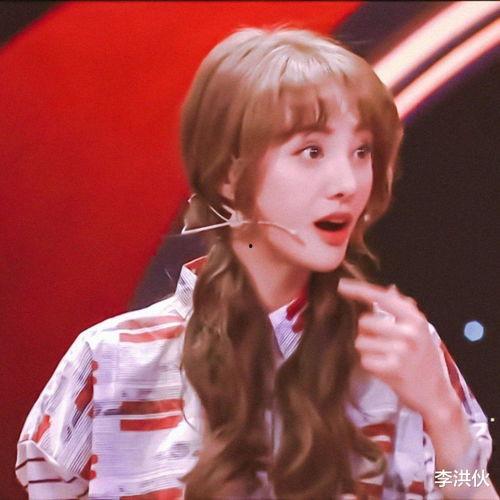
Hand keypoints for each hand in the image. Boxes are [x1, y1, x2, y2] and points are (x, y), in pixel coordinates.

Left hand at [337, 278, 452, 418]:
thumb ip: (404, 310)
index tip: (341, 285)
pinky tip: (385, 369)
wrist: (436, 394)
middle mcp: (409, 332)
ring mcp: (402, 351)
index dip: (358, 290)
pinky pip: (364, 360)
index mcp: (415, 319)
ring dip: (367, 350)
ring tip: (385, 357)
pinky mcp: (393, 369)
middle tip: (383, 343)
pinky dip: (370, 365)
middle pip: (364, 322)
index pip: (381, 298)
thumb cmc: (424, 359)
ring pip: (361, 342)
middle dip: (367, 333)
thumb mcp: (421, 331)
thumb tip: (391, 289)